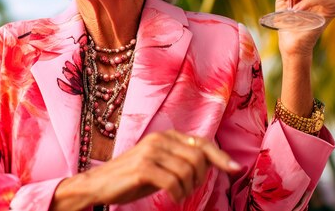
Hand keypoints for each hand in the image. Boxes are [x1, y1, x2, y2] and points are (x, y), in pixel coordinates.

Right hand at [52, 130, 239, 209]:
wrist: (98, 184)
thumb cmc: (132, 177)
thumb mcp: (160, 165)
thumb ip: (181, 159)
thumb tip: (212, 162)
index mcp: (166, 136)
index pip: (202, 143)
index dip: (221, 157)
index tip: (236, 169)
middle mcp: (160, 139)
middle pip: (198, 159)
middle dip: (200, 179)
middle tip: (188, 190)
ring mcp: (150, 152)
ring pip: (188, 171)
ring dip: (188, 190)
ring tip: (177, 195)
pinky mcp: (143, 167)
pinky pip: (173, 182)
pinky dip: (177, 194)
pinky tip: (171, 198)